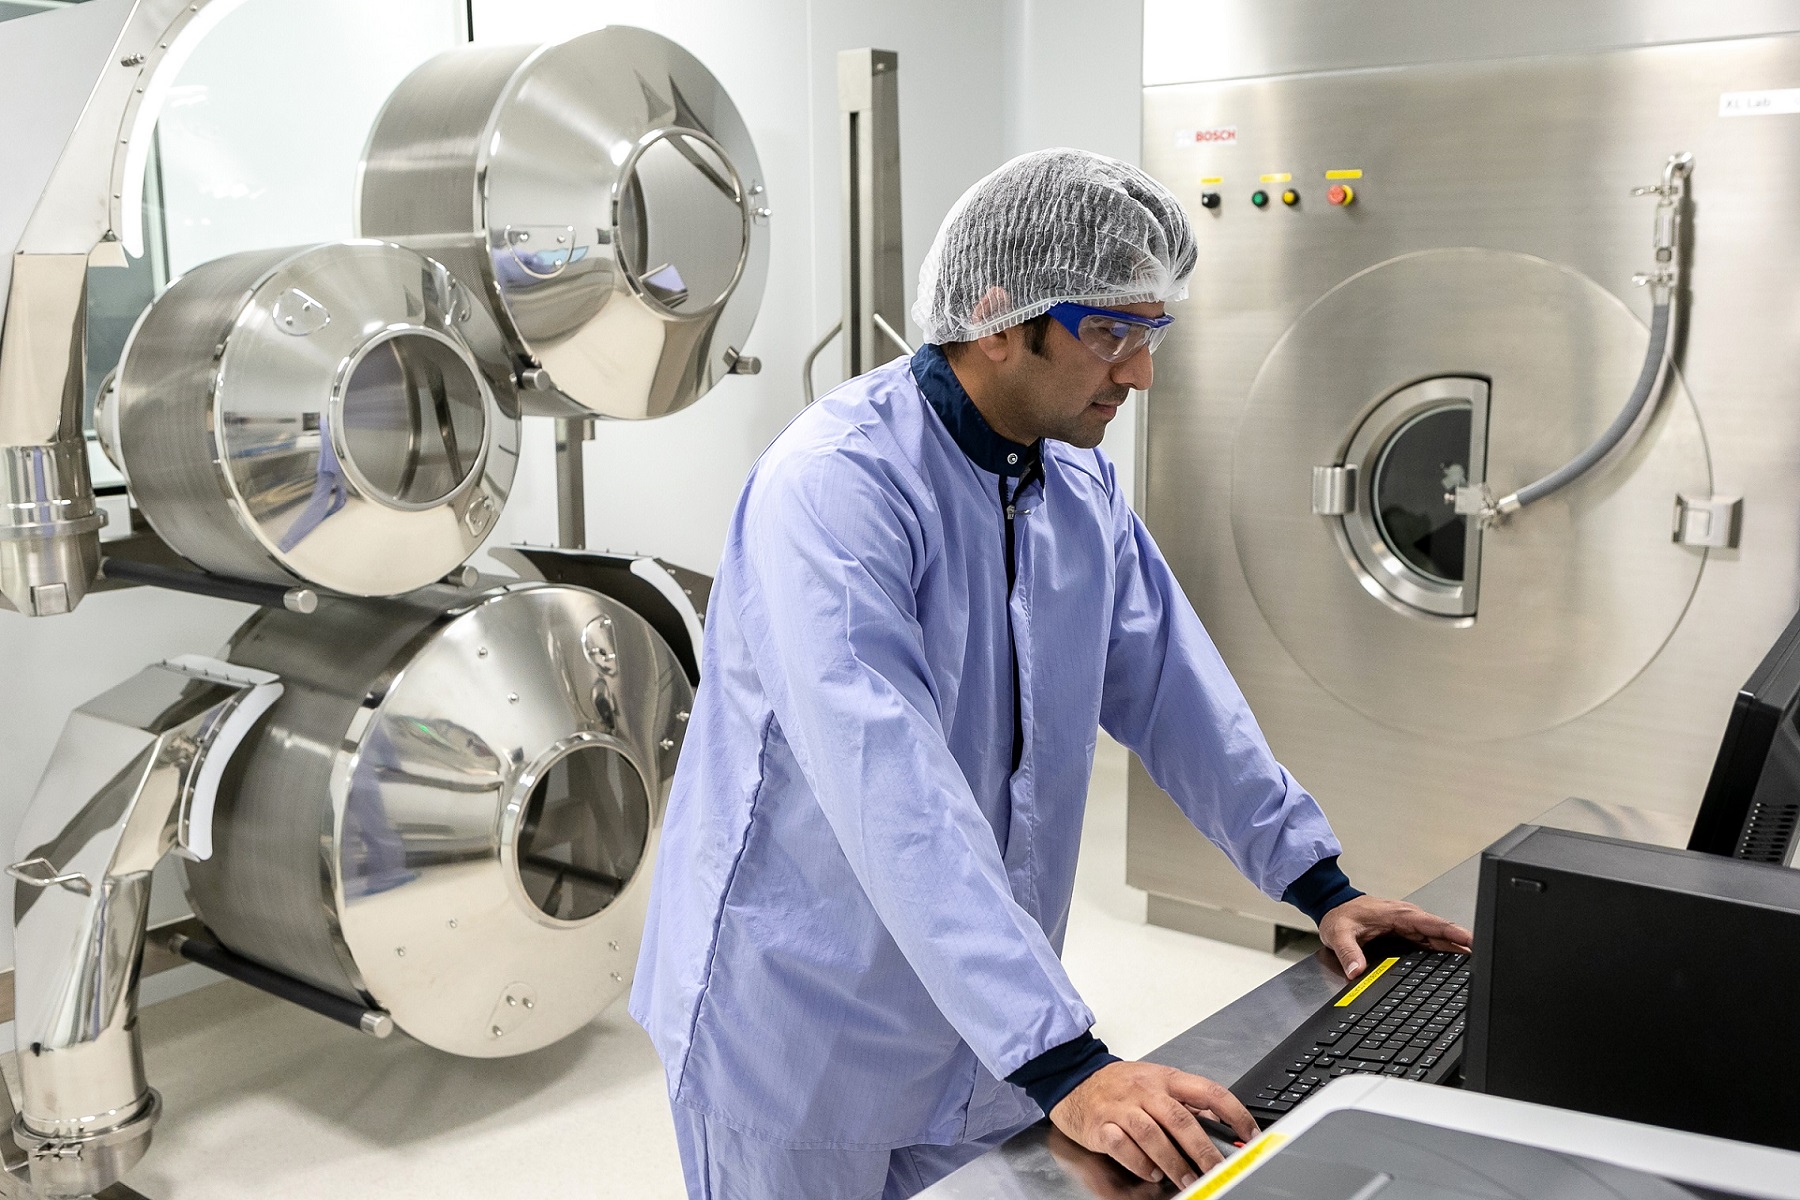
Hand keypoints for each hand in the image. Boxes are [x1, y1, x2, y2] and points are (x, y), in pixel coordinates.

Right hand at [1049, 1061, 1257, 1189]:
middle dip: (1203, 1149)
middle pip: (1180, 1119)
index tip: (1250, 1134)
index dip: (1234, 1113)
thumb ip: (1184, 1102)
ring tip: (1187, 1179)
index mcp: (1165, 1078)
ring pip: (1152, 1134)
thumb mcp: (1155, 1083)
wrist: (1074, 1079)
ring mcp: (1121, 1107)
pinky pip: (1122, 1146)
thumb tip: (1219, 1128)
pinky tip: (1151, 1172)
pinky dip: (1139, 1163)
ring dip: (1173, 1161)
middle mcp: (1145, 1090)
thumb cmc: (1120, 1085)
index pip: (1208, 1091)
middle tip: (1218, 1171)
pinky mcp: (1100, 1125)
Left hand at [1317, 895, 1471, 980]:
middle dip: (1463, 945)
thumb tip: (1356, 971)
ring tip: (1476, 964)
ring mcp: (1410, 927)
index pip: (1433, 924)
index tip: (1472, 942)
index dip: (1454, 933)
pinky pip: (1431, 943)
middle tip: (1483, 960)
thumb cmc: (1340, 915)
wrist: (1334, 907)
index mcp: (1399, 914)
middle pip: (1442, 933)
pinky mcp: (1408, 934)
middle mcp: (1409, 919)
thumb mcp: (1339, 934)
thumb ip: (1348, 953)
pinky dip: (1444, 951)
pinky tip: (1454, 963)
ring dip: (1456, 949)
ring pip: (1439, 939)